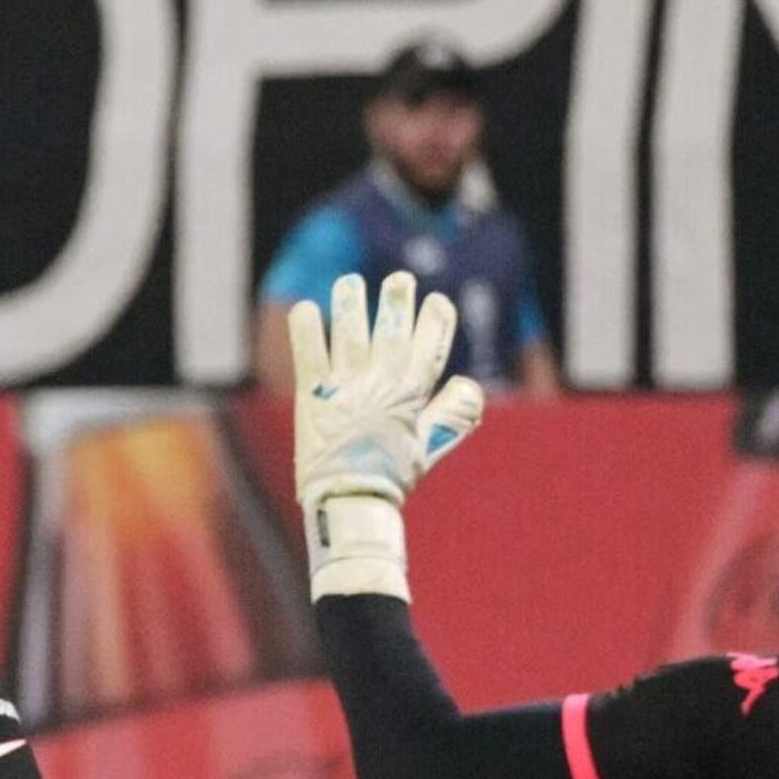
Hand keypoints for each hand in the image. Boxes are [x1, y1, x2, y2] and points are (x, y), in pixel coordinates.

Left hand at [285, 269, 484, 599]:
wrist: (349, 500)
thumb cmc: (391, 476)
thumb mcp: (428, 446)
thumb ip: (451, 415)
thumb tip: (471, 384)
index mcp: (411, 395)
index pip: (430, 345)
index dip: (435, 320)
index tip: (436, 301)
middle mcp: (380, 383)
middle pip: (392, 330)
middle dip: (398, 300)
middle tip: (399, 279)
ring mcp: (345, 386)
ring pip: (351, 332)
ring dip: (351, 303)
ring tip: (350, 282)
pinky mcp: (312, 393)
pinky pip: (309, 352)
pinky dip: (307, 329)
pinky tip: (307, 308)